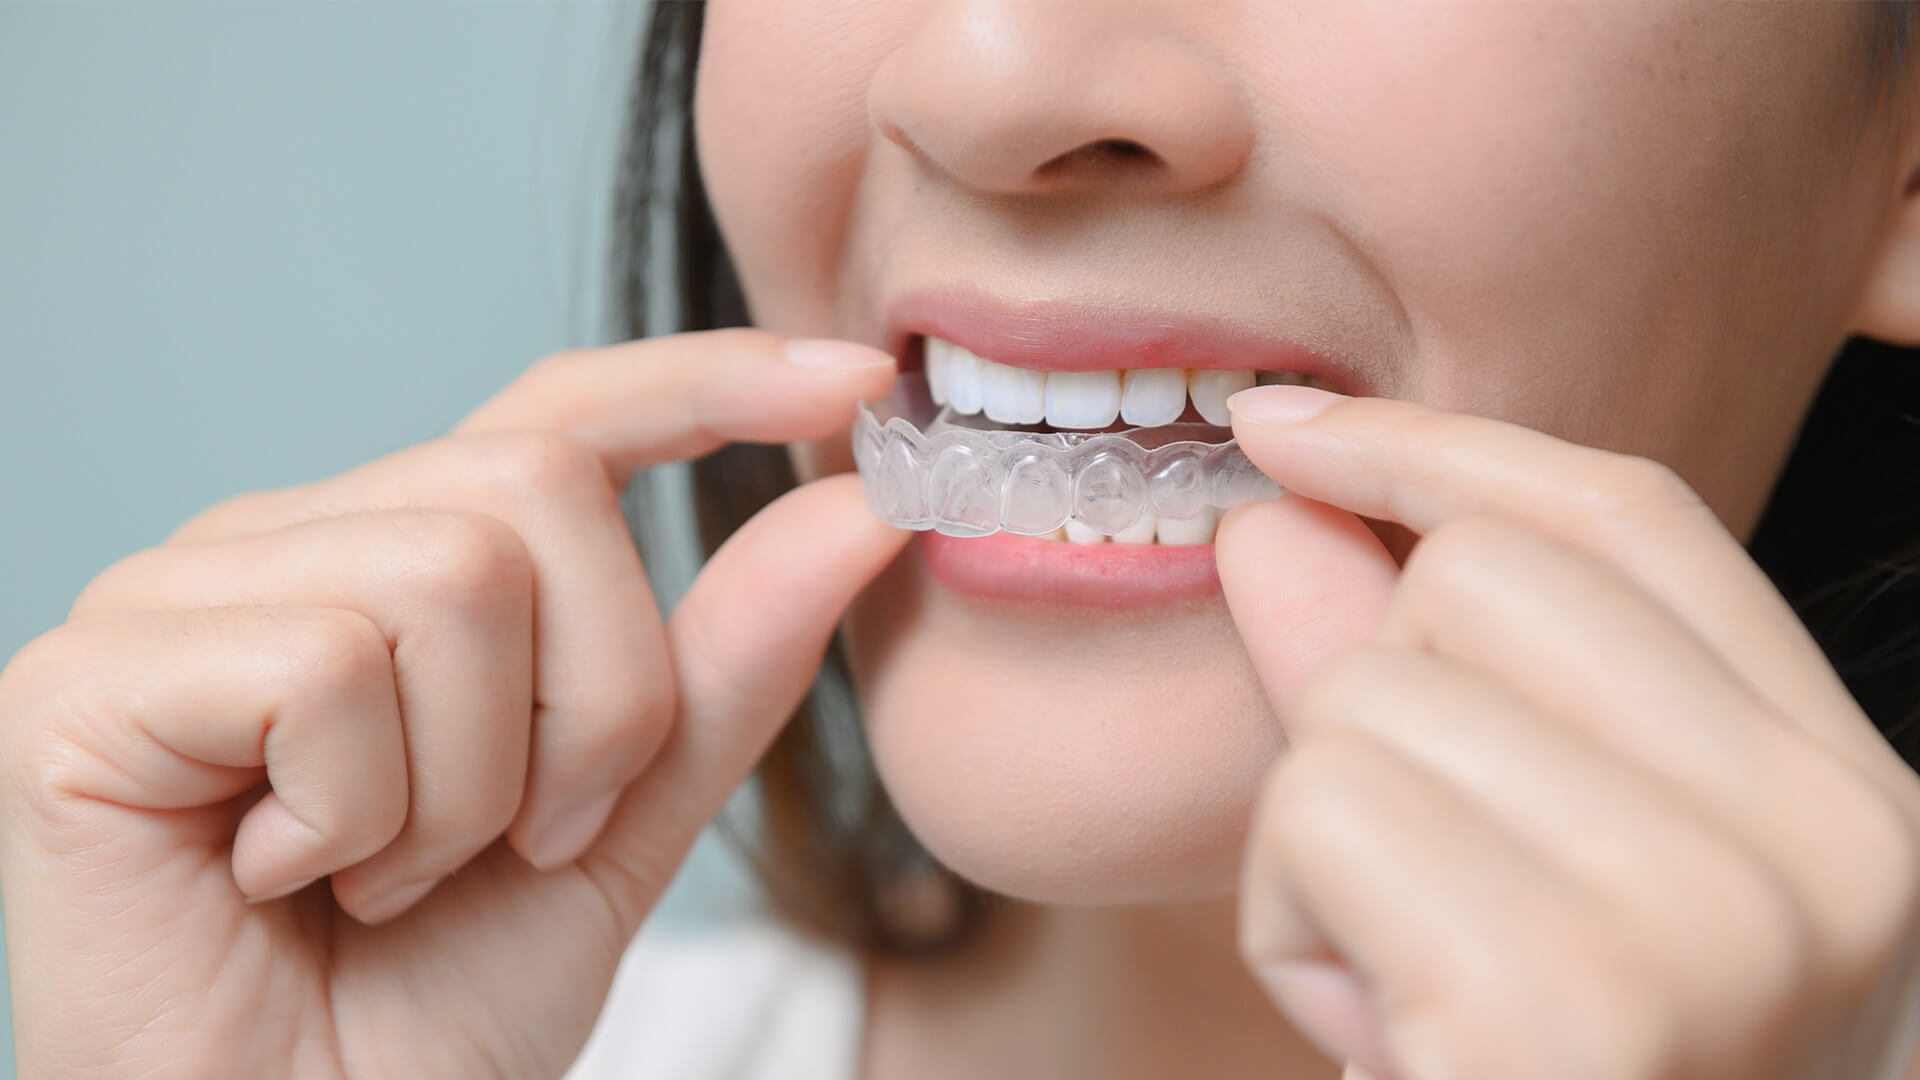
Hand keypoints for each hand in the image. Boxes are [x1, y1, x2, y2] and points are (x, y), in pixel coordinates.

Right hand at [0, 330, 908, 1078]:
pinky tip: (287, 879)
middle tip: (525, 841)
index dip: (706, 383)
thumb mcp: (621, 820)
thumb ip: (722, 667)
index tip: (855, 380)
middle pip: (540, 493)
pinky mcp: (84, 681)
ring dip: (475, 785)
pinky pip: (327, 666)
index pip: (560, 415)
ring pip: (450, 576)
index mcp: (394, 555)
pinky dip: (362, 812)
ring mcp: (171, 598)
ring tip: (389, 876)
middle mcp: (281, 543)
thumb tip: (857, 512)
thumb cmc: (434, 1003)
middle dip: (595, 706)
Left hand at [1216, 385, 1919, 1079]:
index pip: (1628, 521)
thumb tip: (1280, 510)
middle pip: (1469, 588)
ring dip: (1323, 849)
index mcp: (1850, 807)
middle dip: (1367, 715)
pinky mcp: (1570, 1005)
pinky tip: (1389, 1041)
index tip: (1285, 428)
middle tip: (1418, 894)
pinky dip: (1296, 925)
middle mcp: (1831, 849)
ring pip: (1366, 705)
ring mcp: (1719, 926)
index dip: (1435, 451)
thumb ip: (1414, 687)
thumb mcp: (1525, 889)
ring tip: (1415, 995)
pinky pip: (1321, 816)